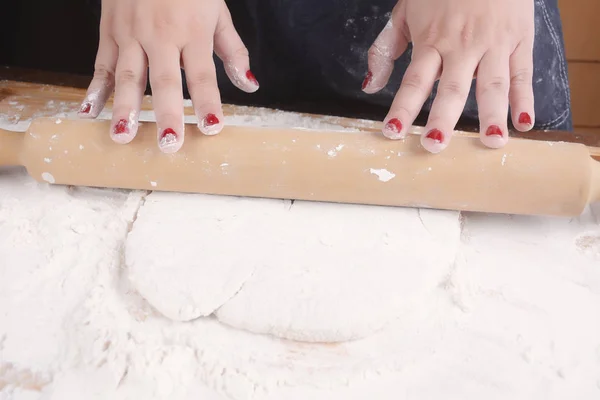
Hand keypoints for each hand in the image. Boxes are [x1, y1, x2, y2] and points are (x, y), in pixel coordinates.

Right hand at [78, 0, 258, 152]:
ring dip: (124, 107)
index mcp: (192, 31)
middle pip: (164, 80)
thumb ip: (233, 51)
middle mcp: (160, 34)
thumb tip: (249, 85)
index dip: (207, 102)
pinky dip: (95, 89)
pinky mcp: (109, 30)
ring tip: (123, 136)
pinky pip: (102, 64)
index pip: (202, 75)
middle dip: (166, 114)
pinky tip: (90, 112)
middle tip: (169, 145)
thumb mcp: (217, 12)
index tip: (212, 128)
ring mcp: (131, 33)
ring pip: (128, 75)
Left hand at [363, 0, 534, 152]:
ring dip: (492, 114)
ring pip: (493, 83)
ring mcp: (493, 43)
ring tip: (491, 142)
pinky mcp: (519, 38)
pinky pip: (522, 72)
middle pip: (452, 88)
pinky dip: (526, 98)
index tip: (392, 132)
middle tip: (434, 145)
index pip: (414, 82)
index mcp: (431, 41)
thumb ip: (387, 48)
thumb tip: (370, 85)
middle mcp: (462, 46)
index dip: (403, 108)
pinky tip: (524, 123)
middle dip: (443, 118)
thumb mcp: (406, 12)